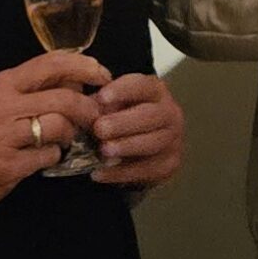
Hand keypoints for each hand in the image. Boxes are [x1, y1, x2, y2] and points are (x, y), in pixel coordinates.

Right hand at [0, 52, 107, 214]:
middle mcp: (0, 105)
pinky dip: (54, 157)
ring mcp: (1, 137)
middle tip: (96, 119)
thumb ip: (36, 90)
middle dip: (89, 110)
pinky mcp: (5, 166)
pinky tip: (43, 158)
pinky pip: (49, 156)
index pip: (52, 63)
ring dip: (72, 135)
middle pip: (64, 98)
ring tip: (65, 141)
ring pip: (60, 126)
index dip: (86, 67)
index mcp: (2, 84)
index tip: (103, 77)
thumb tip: (80, 81)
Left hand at [89, 72, 184, 189]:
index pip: (143, 86)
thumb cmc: (121, 119)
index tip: (102, 97)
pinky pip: (147, 170)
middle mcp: (170, 113)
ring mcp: (173, 139)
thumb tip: (84, 110)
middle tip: (100, 128)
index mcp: (155, 92)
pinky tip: (100, 173)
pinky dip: (122, 173)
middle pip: (152, 115)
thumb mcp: (110, 105)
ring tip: (103, 151)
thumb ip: (100, 105)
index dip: (123, 90)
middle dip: (124, 122)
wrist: (140, 149)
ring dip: (127, 147)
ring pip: (153, 143)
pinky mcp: (170, 164)